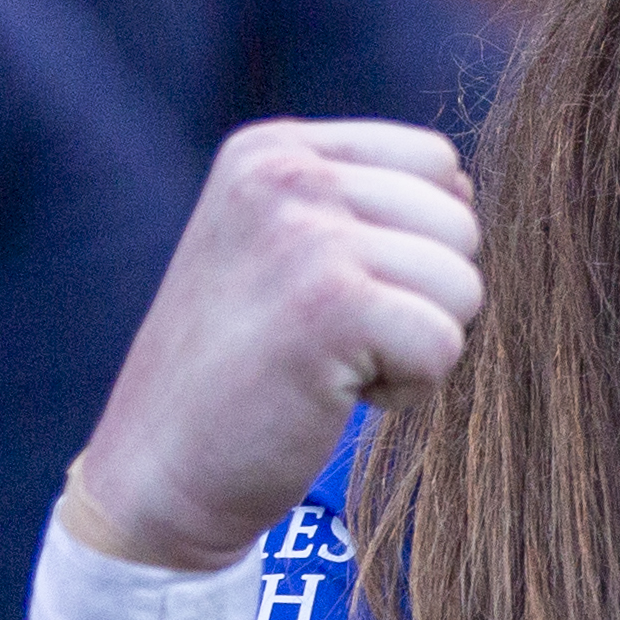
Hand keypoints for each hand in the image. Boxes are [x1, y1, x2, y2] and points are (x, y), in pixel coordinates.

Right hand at [67, 121, 482, 569]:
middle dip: (421, 297)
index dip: (416, 243)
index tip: (336, 293)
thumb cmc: (239, 369)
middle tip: (332, 339)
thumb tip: (463, 186)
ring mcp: (306, 235)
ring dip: (414, 344)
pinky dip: (407, 389)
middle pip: (458, 223)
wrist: (156, 470)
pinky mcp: (332, 307)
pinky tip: (333, 394)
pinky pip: (445, 343)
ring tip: (331, 363)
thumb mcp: (278, 245)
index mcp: (274, 148)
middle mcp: (287, 173)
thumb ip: (359, 202)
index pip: (433, 160)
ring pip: (462, 284)